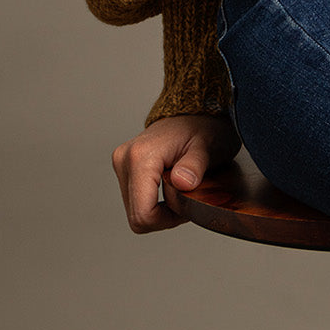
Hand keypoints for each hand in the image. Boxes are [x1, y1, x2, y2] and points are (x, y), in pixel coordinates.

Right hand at [111, 112, 239, 233]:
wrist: (196, 110)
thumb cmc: (204, 126)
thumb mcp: (208, 146)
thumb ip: (195, 165)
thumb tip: (182, 182)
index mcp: (140, 156)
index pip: (143, 215)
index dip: (168, 219)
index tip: (188, 204)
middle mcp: (124, 159)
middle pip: (137, 216)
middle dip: (164, 215)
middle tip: (187, 196)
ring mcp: (122, 162)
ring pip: (135, 210)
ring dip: (159, 208)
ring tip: (180, 187)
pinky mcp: (124, 166)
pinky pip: (135, 199)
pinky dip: (154, 200)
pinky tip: (170, 185)